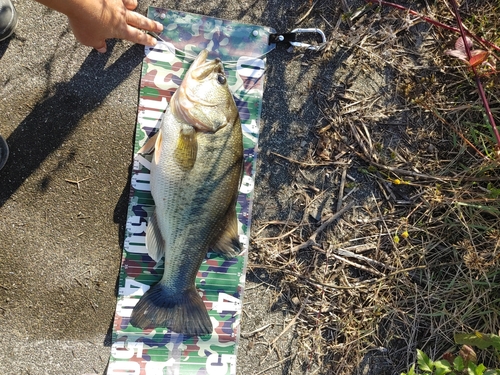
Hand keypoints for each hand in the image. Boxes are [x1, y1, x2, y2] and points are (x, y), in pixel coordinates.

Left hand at [37, 0, 162, 52]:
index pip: (136, 36)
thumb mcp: (87, 39)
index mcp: (119, 29)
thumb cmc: (82, 22)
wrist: (77, 1)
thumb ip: (97, 44)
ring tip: (135, 7)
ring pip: (130, 5)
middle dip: (151, 25)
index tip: (154, 41)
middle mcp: (122, 15)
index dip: (146, 40)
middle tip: (160, 27)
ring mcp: (116, 2)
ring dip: (134, 7)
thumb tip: (102, 48)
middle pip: (140, 21)